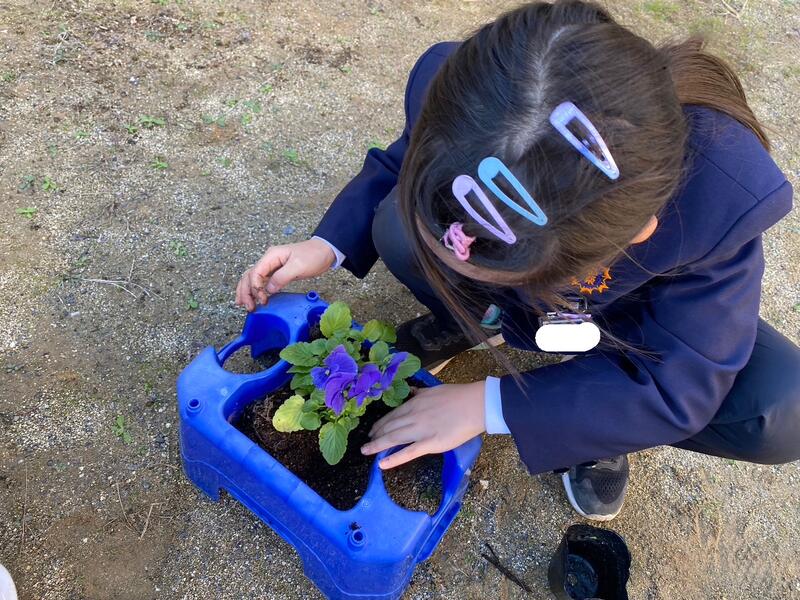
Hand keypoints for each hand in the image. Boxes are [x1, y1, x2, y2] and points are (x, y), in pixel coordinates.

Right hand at [236, 239, 335, 310]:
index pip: (255, 272)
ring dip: (247, 291)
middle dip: (246, 291)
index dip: (255, 287)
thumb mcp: (298, 266)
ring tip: (246, 305)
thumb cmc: (313, 256)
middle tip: (249, 306)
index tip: (263, 299)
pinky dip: (256, 290)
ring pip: (252, 279)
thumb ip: (282, 277)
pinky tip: (254, 299)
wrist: (324, 252)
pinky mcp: (277, 273)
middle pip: (249, 276)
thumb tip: (269, 290)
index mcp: (271, 256)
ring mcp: (272, 266)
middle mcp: (268, 260)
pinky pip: (262, 282)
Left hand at [362, 382, 485, 468]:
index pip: (392, 415)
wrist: (475, 404)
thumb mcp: (434, 390)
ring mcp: (421, 430)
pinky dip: (393, 459)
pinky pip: (408, 452)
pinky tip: (381, 464)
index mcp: (414, 403)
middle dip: (376, 435)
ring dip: (377, 445)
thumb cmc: (458, 396)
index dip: (380, 424)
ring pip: (393, 438)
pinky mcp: (431, 443)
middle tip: (366, 443)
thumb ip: (420, 393)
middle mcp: (413, 416)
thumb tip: (412, 391)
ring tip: (366, 451)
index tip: (373, 430)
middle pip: (389, 427)